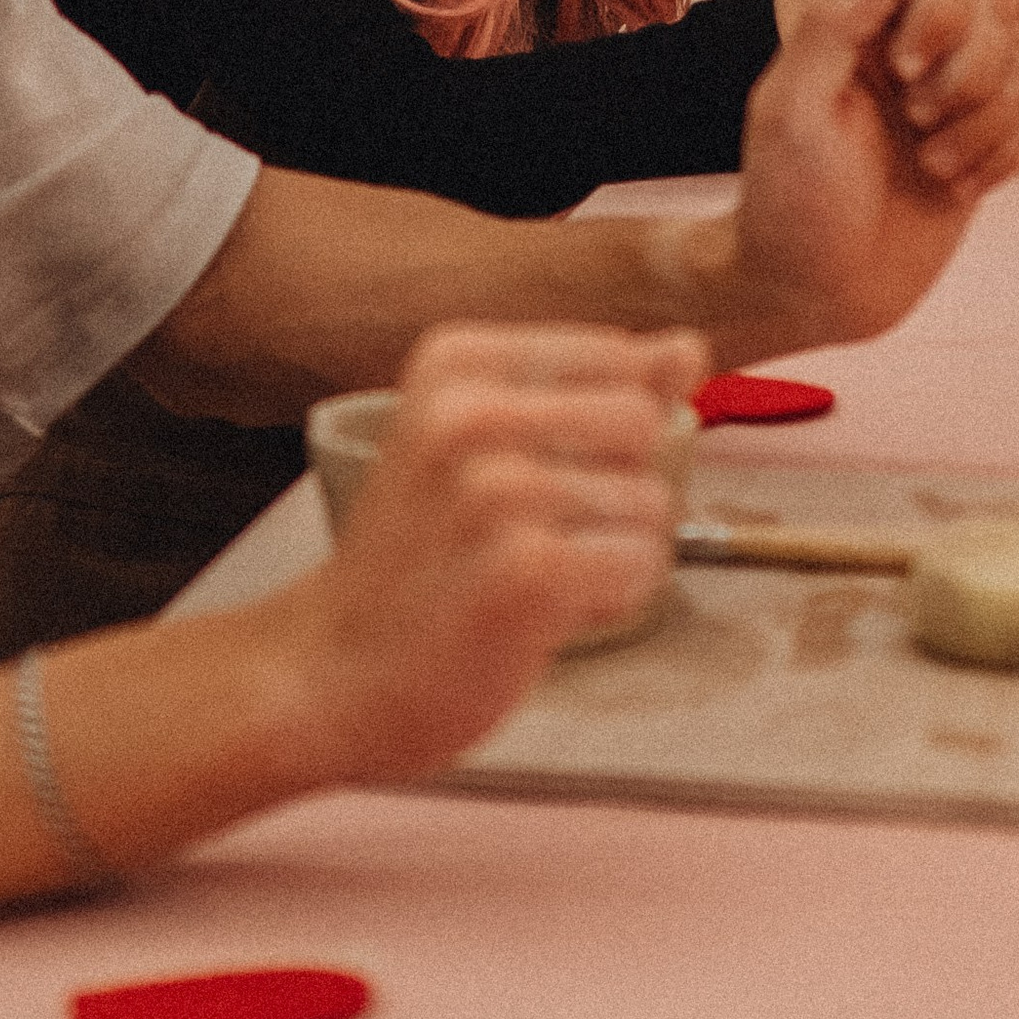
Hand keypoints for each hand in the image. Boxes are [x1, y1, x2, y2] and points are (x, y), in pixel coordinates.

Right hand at [286, 322, 707, 779]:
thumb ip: (592, 389)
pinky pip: (638, 567)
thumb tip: (688, 347)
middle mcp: (471, 412)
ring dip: (612, 554)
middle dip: (619, 487)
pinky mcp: (525, 571)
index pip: (618, 359)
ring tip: (532, 575)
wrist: (329, 670)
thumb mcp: (479, 440)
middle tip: (543, 530)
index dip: (607, 431)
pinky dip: (609, 598)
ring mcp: (496, 491)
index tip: (542, 470)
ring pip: (648, 505)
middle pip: (642, 424)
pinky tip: (543, 611)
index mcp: (455, 361)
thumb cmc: (413, 559)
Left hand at [723, 0, 1018, 355]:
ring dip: (986, 120)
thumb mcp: (791, 112)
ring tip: (931, 165)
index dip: (940, 7)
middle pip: (999, 2)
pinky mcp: (984, 143)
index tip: (901, 70)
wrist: (816, 293)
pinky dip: (1005, 155)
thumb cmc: (789, 203)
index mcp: (862, 23)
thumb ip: (833, 27)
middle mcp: (915, 46)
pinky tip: (956, 189)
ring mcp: (955, 95)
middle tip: (915, 121)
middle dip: (971, 69)